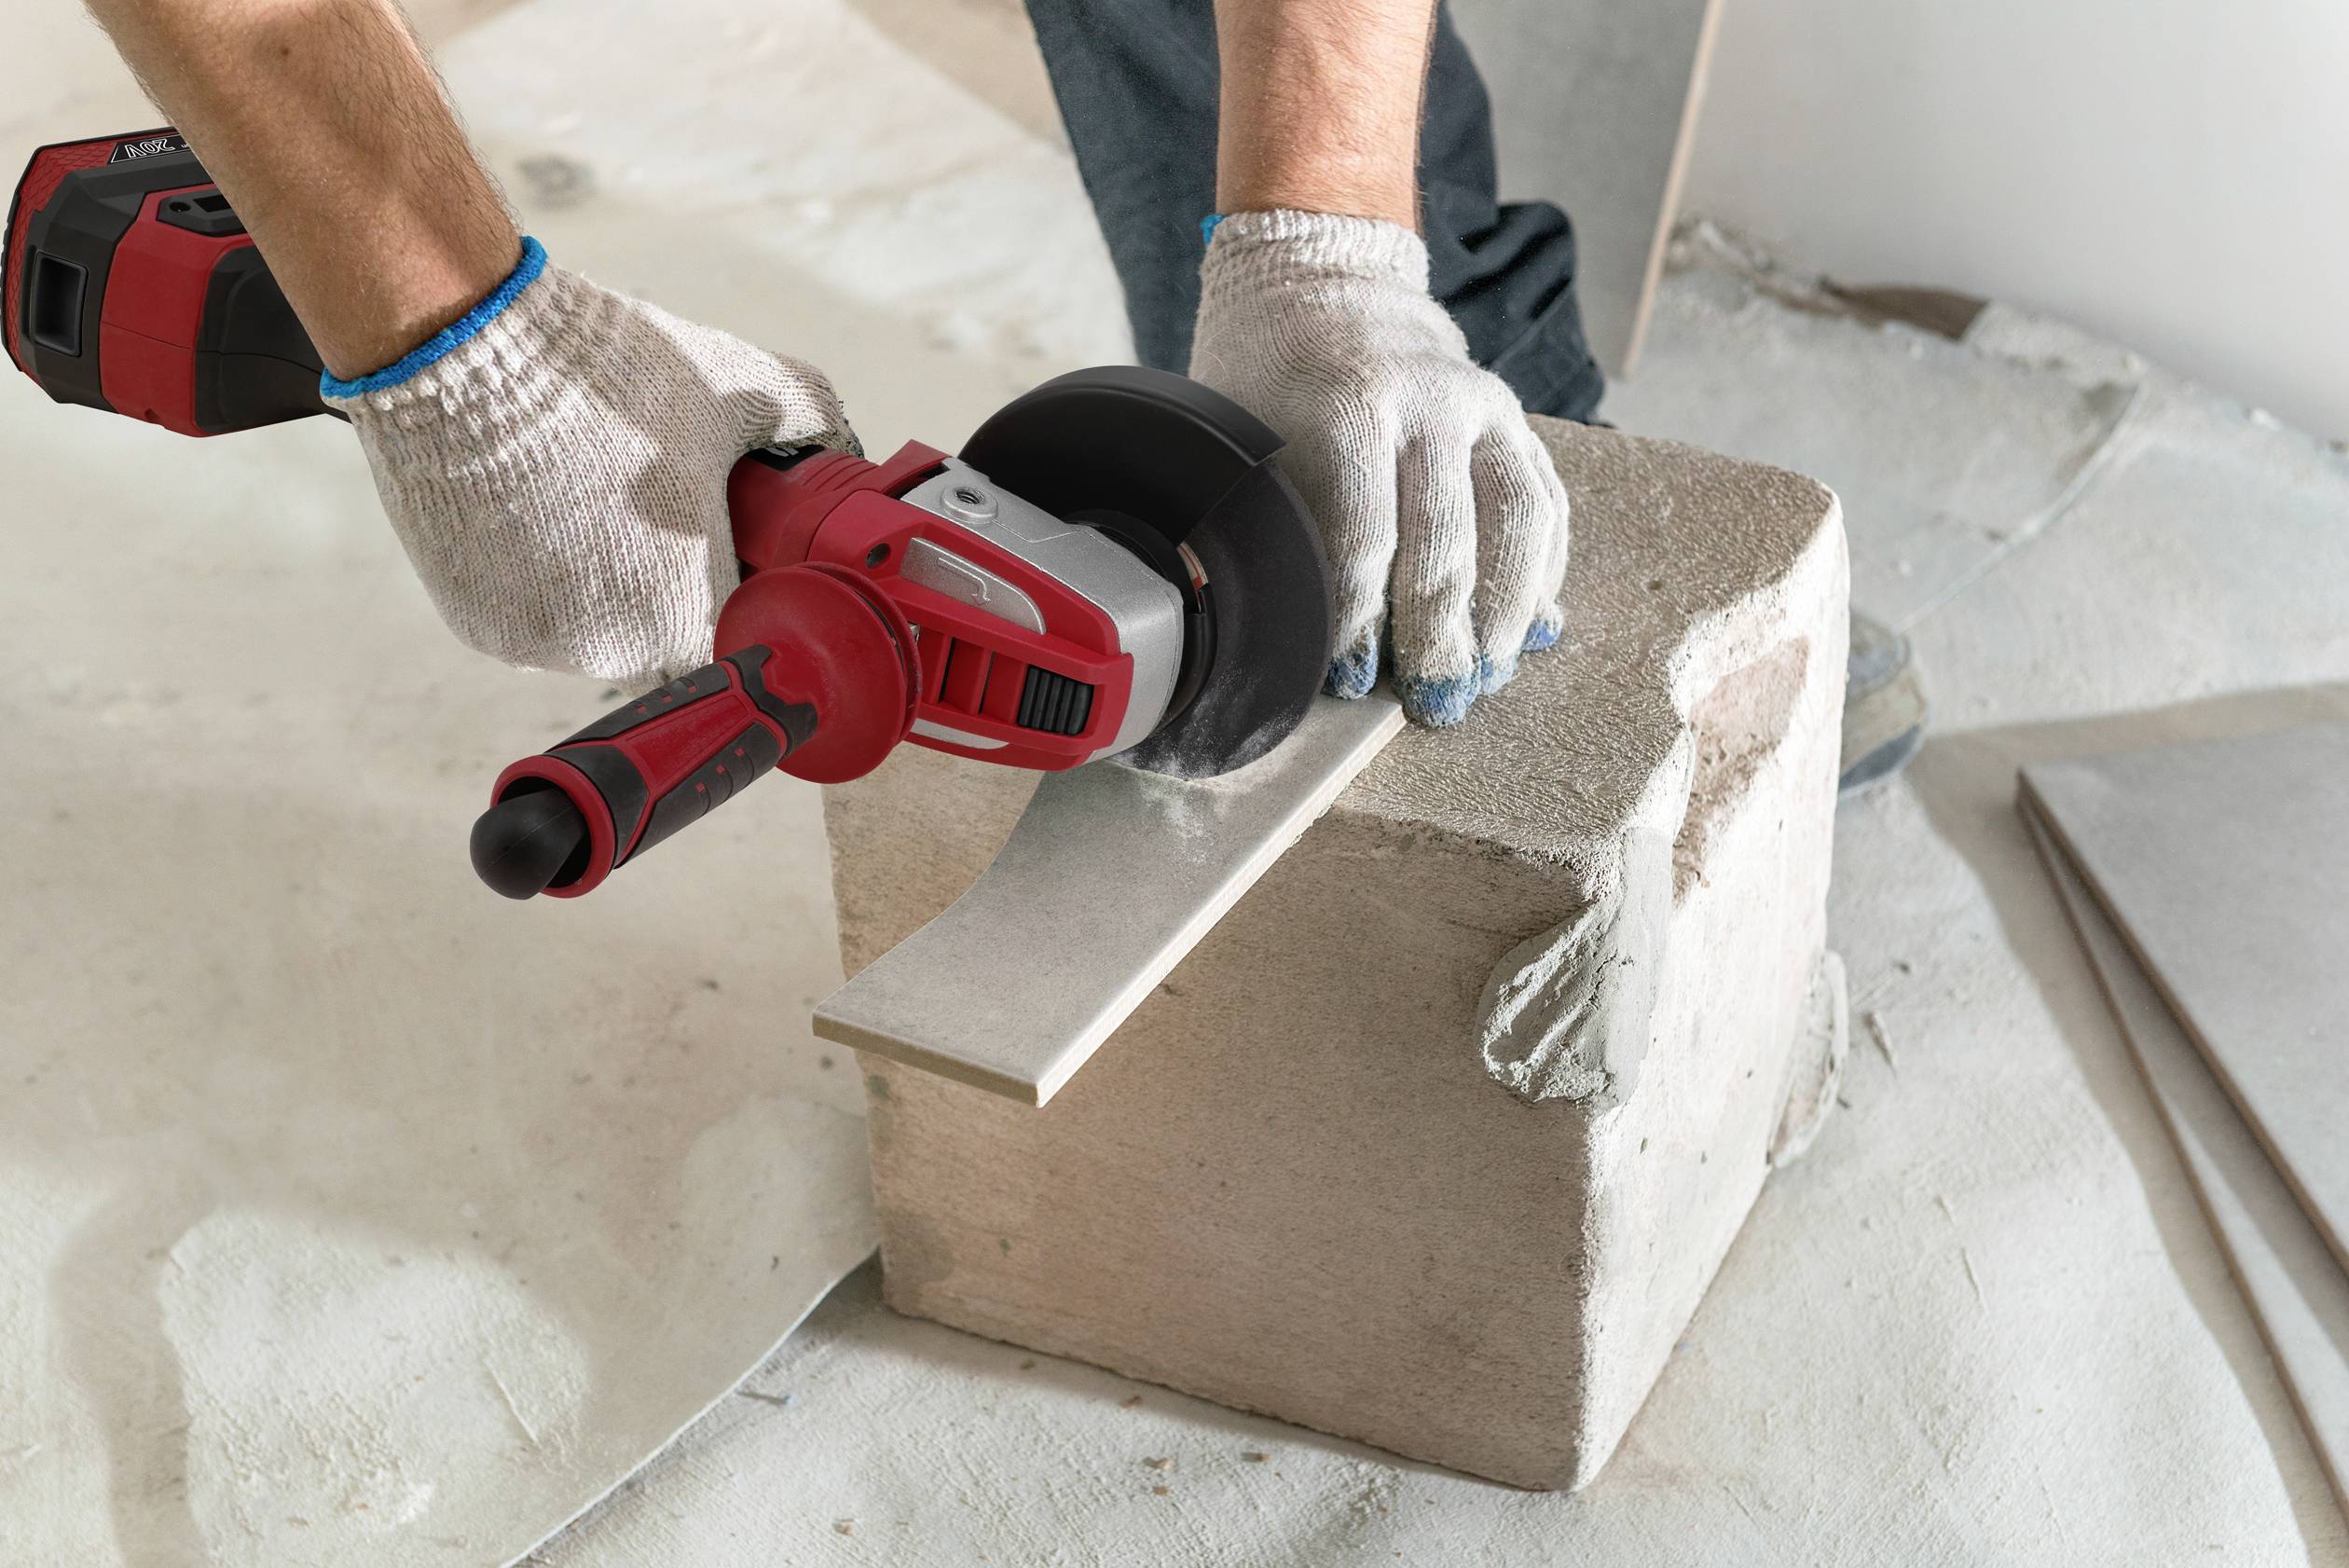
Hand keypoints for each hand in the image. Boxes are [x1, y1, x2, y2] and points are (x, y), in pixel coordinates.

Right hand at [324, 243, 857, 685]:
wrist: (466, 353)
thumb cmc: (612, 375)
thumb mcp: (741, 386)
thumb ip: (815, 417)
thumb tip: (850, 441)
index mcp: (690, 613)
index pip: (742, 620)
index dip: (745, 574)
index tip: (729, 529)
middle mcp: (614, 650)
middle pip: (672, 629)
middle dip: (676, 576)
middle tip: (657, 502)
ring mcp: (540, 646)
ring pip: (602, 629)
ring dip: (609, 580)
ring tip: (596, 498)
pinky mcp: (482, 629)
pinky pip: (538, 619)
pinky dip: (546, 579)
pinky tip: (546, 513)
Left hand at [1188, 210, 1569, 725]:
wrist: (1322, 284)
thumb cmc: (1263, 378)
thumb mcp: (1239, 432)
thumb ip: (1268, 518)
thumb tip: (1280, 632)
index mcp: (1346, 401)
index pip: (1364, 535)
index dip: (1360, 620)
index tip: (1353, 682)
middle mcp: (1429, 399)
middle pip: (1447, 540)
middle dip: (1441, 636)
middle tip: (1437, 706)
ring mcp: (1483, 406)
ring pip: (1518, 521)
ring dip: (1507, 612)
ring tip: (1488, 677)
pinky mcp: (1515, 418)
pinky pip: (1547, 503)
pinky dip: (1544, 572)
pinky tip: (1530, 630)